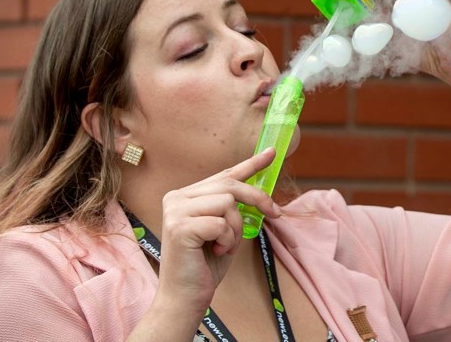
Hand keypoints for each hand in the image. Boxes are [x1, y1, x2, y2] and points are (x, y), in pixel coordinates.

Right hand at [153, 148, 282, 313]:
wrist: (185, 298)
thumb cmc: (206, 265)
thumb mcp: (226, 230)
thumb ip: (234, 208)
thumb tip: (260, 191)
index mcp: (185, 196)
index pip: (224, 175)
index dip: (251, 164)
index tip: (272, 152)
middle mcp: (176, 198)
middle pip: (230, 185)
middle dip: (257, 198)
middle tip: (275, 213)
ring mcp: (175, 210)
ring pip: (228, 202)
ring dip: (236, 227)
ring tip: (223, 245)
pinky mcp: (180, 226)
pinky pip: (221, 222)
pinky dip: (228, 240)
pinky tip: (216, 251)